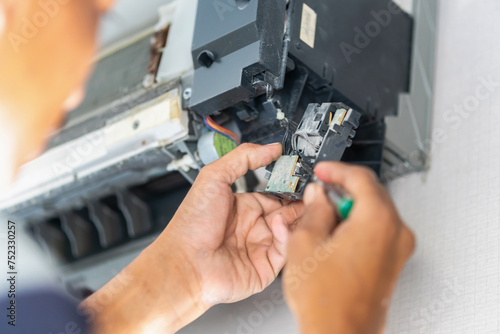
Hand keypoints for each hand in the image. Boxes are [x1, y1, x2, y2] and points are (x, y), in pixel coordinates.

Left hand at [82, 143, 303, 332]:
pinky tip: (279, 223)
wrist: (184, 263)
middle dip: (300, 201)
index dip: (289, 186)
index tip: (301, 176)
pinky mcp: (265, 268)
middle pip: (287, 212)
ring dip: (298, 217)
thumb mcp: (214, 177)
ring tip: (304, 204)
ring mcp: (260, 248)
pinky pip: (284, 251)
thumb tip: (270, 148)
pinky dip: (286, 236)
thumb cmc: (192, 224)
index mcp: (243, 208)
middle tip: (313, 190)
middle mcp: (253, 227)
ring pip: (290, 231)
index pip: (275, 195)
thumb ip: (243, 158)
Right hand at [283, 162, 414, 333]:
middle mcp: (396, 233)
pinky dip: (358, 224)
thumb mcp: (305, 243)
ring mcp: (398, 250)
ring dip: (350, 207)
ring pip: (375, 212)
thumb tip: (318, 196)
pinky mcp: (393, 264)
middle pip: (372, 193)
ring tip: (323, 215)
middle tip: (321, 188)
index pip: (361, 178)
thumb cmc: (326, 300)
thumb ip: (313, 210)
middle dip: (344, 187)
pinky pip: (378, 231)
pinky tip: (335, 235)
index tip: (323, 171)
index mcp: (378, 221)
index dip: (337, 170)